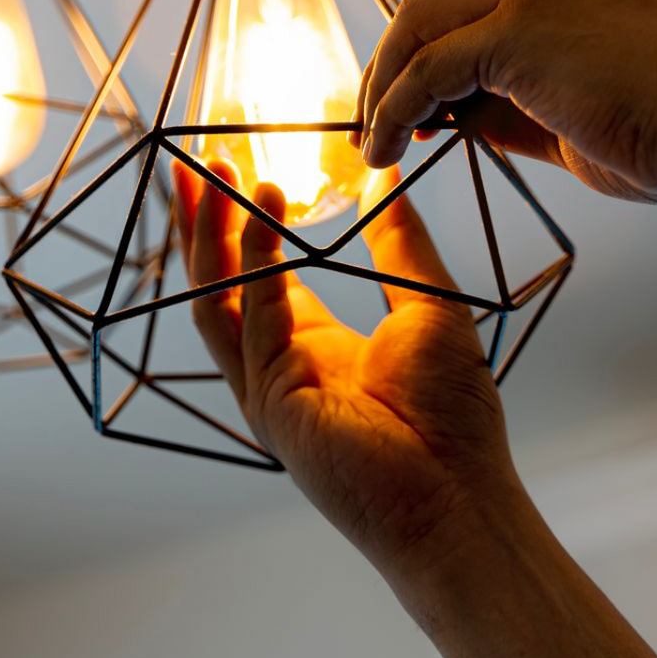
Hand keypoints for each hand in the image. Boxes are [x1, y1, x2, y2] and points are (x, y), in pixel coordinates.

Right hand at [174, 158, 517, 583]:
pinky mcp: (271, 403)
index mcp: (314, 346)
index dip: (244, 223)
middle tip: (197, 163)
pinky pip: (252, 321)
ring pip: (217, 299)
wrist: (459, 494)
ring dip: (210, 236)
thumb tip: (387, 179)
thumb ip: (399, 242)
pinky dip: (255, 264)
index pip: (260, 275)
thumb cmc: (453, 418)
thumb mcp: (429, 304)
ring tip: (212, 177)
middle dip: (205, 222)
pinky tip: (265, 217)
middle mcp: (280, 365)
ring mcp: (268, 387)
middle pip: (222, 283)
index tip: (237, 172)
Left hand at [356, 0, 656, 202]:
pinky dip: (395, 108)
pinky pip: (429, 69)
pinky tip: (388, 148)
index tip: (408, 107)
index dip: (426, 51)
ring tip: (372, 142)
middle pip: (430, 1)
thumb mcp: (574, 110)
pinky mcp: (517, 28)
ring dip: (384, 85)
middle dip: (391, 61)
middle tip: (372, 122)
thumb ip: (510, 104)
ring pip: (419, 25)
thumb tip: (448, 118)